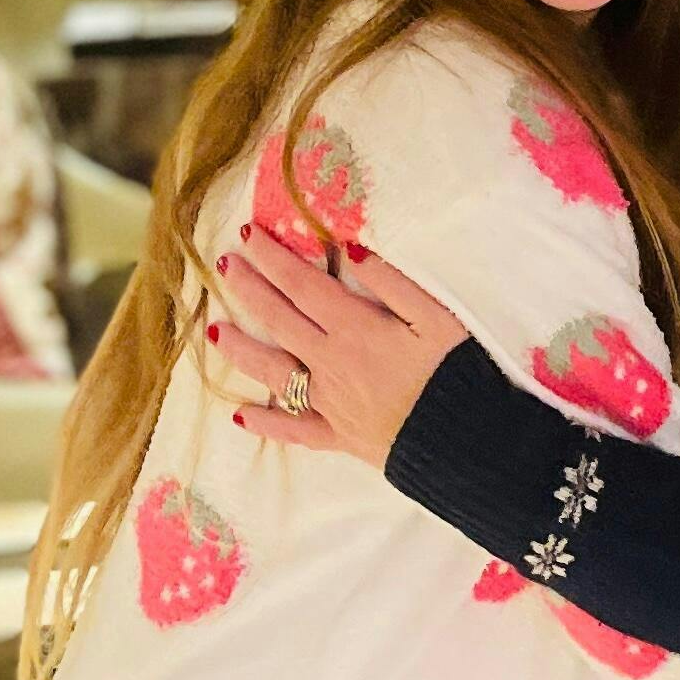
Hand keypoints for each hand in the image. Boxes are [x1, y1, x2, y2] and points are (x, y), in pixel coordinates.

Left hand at [206, 232, 466, 468]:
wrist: (466, 442)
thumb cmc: (457, 373)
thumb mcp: (436, 317)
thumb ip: (392, 283)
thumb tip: (351, 250)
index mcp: (355, 329)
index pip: (304, 286)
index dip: (275, 260)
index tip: (251, 236)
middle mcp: (331, 363)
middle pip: (280, 321)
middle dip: (250, 290)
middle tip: (225, 265)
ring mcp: (329, 403)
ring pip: (274, 372)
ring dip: (241, 350)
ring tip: (213, 331)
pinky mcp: (337, 436)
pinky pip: (295, 431)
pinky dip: (267, 424)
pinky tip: (240, 417)